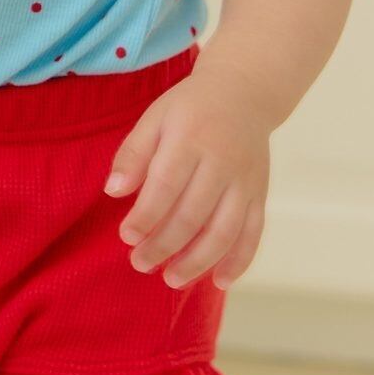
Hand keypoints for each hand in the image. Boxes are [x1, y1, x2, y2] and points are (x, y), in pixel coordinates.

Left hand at [103, 64, 272, 290]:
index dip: (146, 216)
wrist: (244, 93)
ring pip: (225, 230)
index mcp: (190, 137)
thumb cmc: (190, 109)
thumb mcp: (155, 118)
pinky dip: (240, 261)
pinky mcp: (261, 193)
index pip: (166, 184)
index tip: (127, 237)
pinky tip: (220, 281)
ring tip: (171, 279)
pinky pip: (254, 232)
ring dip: (199, 261)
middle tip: (140, 263)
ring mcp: (245, 180)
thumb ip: (133, 153)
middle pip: (194, 214)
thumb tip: (113, 191)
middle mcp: (222, 161)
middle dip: (165, 245)